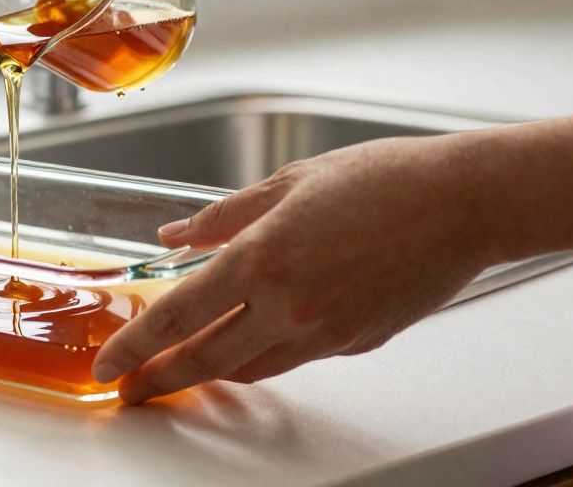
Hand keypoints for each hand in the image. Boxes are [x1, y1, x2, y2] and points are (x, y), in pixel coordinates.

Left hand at [93, 135, 501, 403]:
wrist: (464, 204)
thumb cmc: (384, 181)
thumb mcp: (288, 182)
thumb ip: (222, 217)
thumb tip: (175, 236)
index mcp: (263, 259)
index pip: (178, 317)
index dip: (135, 347)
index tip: (108, 364)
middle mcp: (289, 306)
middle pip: (205, 360)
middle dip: (158, 381)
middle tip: (128, 390)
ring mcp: (324, 333)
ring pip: (248, 369)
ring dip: (206, 375)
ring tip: (176, 374)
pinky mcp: (354, 344)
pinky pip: (292, 359)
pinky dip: (259, 358)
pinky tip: (245, 346)